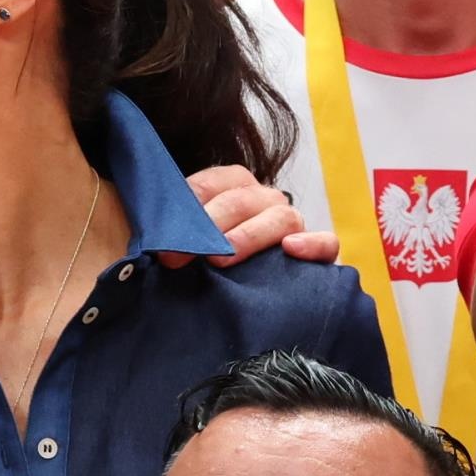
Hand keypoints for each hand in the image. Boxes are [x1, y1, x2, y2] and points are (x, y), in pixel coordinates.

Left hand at [163, 164, 338, 269]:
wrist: (240, 292)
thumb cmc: (201, 260)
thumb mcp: (181, 240)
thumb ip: (167, 230)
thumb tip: (147, 240)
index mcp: (232, 185)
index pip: (213, 183)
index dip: (188, 208)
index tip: (164, 239)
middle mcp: (264, 200)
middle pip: (243, 200)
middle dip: (209, 228)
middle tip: (182, 257)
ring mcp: (292, 224)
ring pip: (282, 217)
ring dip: (249, 236)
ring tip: (222, 259)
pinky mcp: (317, 253)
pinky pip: (327, 242)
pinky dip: (313, 244)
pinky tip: (290, 251)